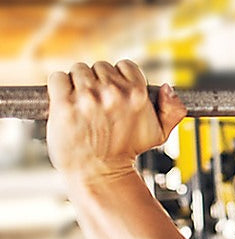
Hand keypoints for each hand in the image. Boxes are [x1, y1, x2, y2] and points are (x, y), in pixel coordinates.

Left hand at [46, 60, 187, 184]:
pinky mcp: (64, 104)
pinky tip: (66, 102)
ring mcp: (87, 97)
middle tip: (96, 101)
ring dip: (77, 83)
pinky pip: (57, 78)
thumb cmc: (126, 153)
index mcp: (136, 94)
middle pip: (99, 67)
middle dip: (97, 81)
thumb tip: (168, 89)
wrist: (100, 173)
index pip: (125, 66)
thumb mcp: (160, 134)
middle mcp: (112, 93)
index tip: (113, 91)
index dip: (118, 77)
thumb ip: (172, 110)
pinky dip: (58, 86)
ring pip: (77, 70)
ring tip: (81, 104)